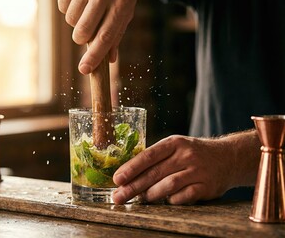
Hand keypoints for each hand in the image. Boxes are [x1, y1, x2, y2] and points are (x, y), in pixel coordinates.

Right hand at [58, 0, 136, 73]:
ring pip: (70, 20)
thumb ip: (117, 33)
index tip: (84, 70)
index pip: (106, 36)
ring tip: (85, 9)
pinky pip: (61, 6)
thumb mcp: (126, 8)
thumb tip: (109, 59)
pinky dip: (67, 7)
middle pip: (82, 31)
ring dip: (75, 21)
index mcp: (121, 5)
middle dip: (81, 38)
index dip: (94, 55)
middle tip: (86, 30)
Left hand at [112, 133, 259, 204]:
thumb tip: (128, 175)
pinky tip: (165, 200)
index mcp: (174, 143)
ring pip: (167, 186)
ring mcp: (197, 171)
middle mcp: (185, 155)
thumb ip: (156, 158)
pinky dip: (171, 200)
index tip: (117, 179)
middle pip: (154, 173)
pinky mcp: (206, 187)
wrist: (227, 157)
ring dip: (150, 195)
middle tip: (119, 197)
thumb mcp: (175, 147)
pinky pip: (183, 197)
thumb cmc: (193, 153)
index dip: (131, 168)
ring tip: (139, 200)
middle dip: (133, 187)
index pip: (148, 156)